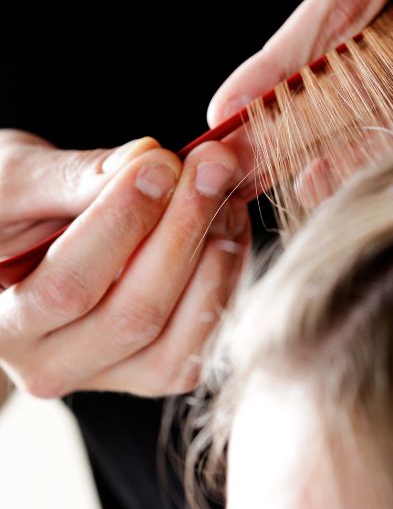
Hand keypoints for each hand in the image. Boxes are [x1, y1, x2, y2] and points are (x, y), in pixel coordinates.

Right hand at [0, 131, 249, 396]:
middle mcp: (52, 366)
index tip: (162, 163)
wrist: (27, 244)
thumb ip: (76, 177)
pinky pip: (204, 340)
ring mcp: (111, 376)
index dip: (124, 221)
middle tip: (213, 167)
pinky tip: (228, 229)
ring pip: (178, 341)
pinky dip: (227, 279)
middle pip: (134, 315)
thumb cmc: (14, 209)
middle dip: (183, 232)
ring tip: (224, 194)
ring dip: (214, 258)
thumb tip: (148, 159)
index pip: (69, 286)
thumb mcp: (20, 182)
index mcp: (3, 323)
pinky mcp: (156, 371)